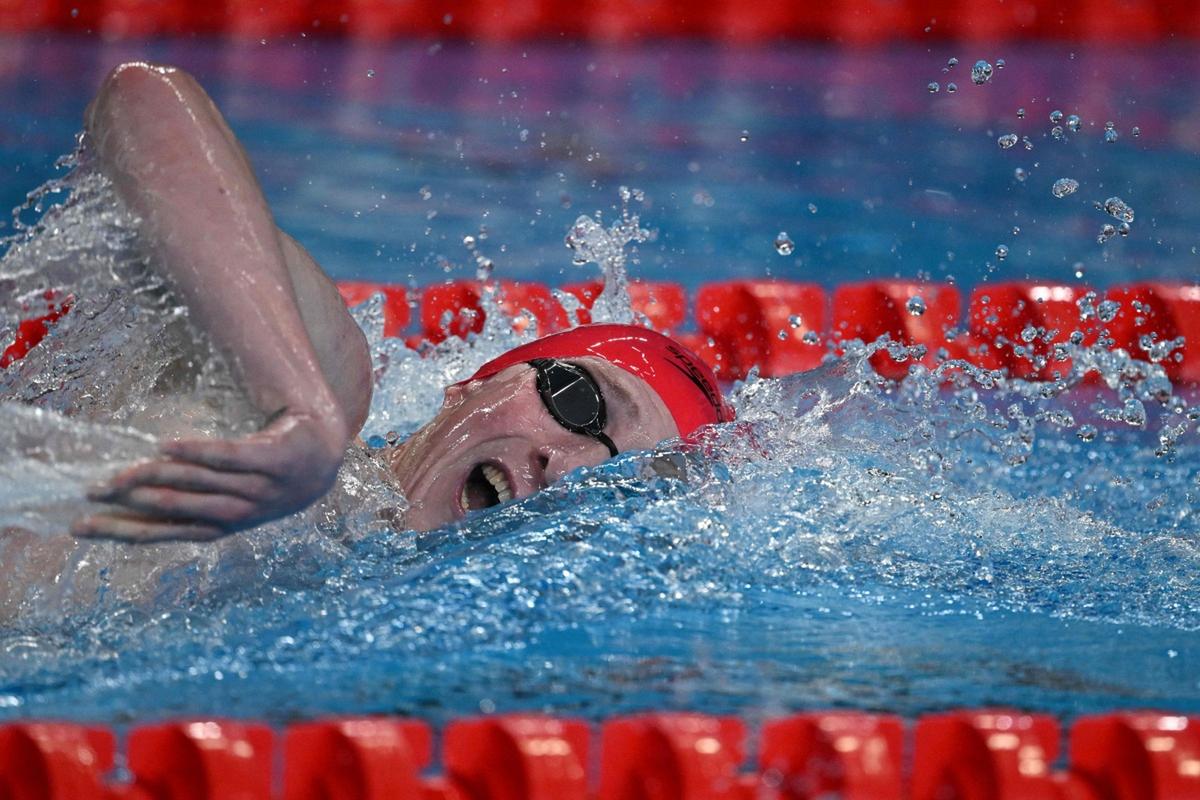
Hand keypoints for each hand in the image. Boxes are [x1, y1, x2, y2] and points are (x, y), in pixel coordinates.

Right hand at [72, 409, 347, 542]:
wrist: (326, 449)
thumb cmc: (268, 472)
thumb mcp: (231, 493)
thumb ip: (188, 497)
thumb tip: (131, 498)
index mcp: (227, 525)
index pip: (169, 533)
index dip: (126, 533)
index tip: (82, 528)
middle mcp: (245, 511)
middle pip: (182, 512)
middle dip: (135, 508)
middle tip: (92, 496)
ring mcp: (265, 486)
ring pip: (202, 486)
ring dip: (159, 480)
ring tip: (120, 477)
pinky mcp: (279, 458)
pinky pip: (233, 456)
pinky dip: (200, 453)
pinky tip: (166, 446)